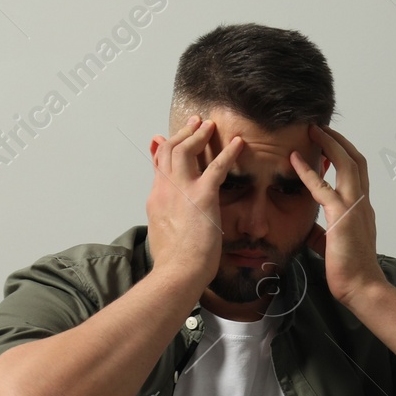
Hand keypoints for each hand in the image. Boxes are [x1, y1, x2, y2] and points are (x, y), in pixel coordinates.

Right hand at [145, 115, 243, 296]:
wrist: (177, 272)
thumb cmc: (174, 262)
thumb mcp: (162, 234)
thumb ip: (165, 219)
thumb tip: (167, 219)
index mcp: (156, 199)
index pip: (159, 165)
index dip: (163, 148)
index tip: (168, 138)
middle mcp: (165, 189)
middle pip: (170, 150)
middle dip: (183, 133)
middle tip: (195, 122)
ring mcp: (182, 190)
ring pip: (186, 149)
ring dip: (199, 134)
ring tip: (210, 125)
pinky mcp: (202, 196)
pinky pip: (217, 166)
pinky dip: (228, 152)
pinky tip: (238, 143)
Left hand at [290, 124, 388, 307]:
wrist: (363, 288)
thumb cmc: (352, 272)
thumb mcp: (336, 248)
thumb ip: (325, 235)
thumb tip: (313, 233)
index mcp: (362, 209)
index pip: (357, 173)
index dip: (344, 154)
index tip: (329, 144)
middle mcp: (362, 203)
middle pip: (355, 160)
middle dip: (338, 140)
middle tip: (321, 127)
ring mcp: (354, 207)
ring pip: (346, 164)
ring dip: (329, 144)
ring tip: (313, 130)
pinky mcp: (341, 216)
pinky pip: (322, 187)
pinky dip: (308, 170)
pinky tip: (294, 159)